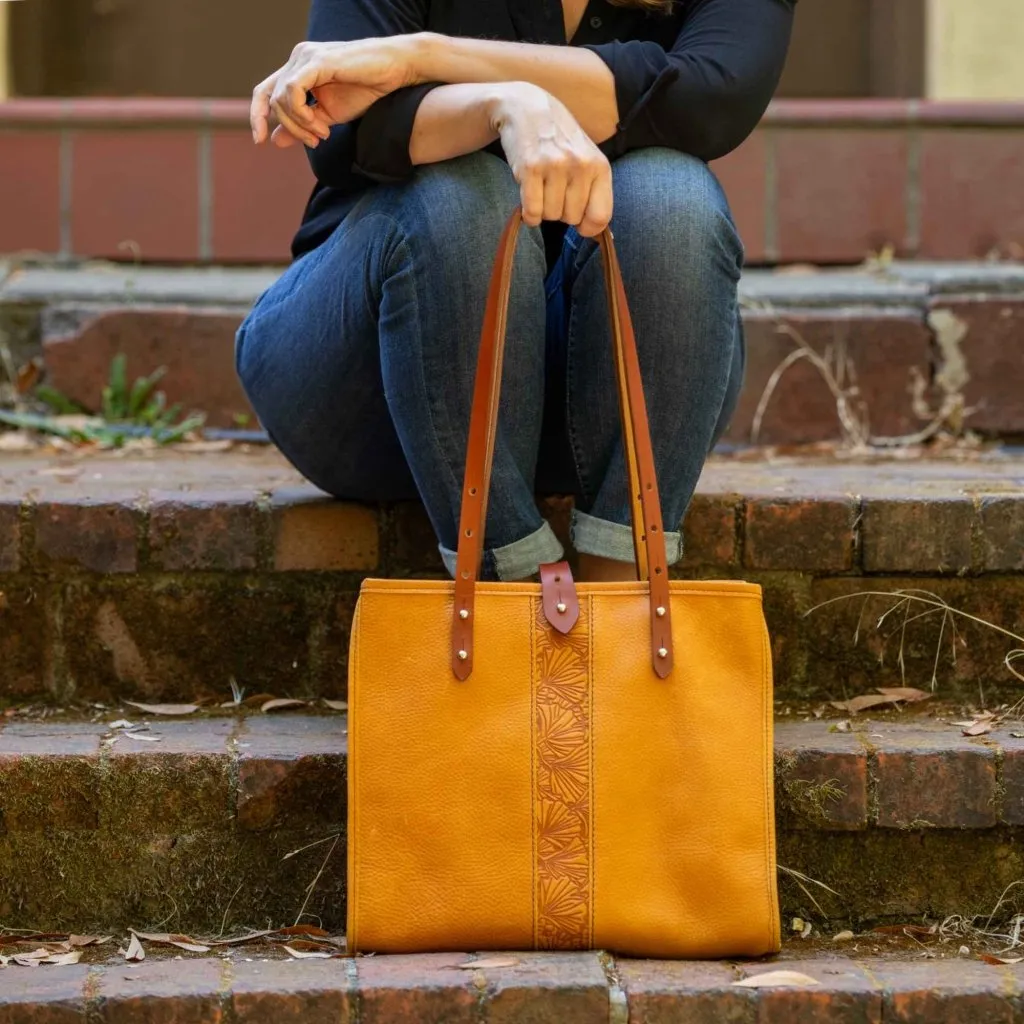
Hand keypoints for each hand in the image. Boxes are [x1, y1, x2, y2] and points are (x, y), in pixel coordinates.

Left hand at [251, 36, 421, 148]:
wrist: (393, 72)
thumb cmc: (365, 89)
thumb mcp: (327, 116)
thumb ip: (301, 126)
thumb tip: (274, 141)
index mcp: (298, 70)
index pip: (264, 91)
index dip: (257, 116)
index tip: (260, 141)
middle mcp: (298, 58)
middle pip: (272, 100)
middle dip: (291, 128)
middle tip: (315, 142)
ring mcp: (305, 57)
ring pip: (281, 98)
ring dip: (299, 125)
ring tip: (323, 134)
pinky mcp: (317, 61)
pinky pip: (292, 91)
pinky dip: (301, 113)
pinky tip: (320, 124)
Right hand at [487, 82, 611, 236]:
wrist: (526, 108)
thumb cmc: (559, 139)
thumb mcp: (587, 158)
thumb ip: (595, 191)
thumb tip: (599, 233)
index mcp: (599, 166)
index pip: (601, 216)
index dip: (587, 226)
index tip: (578, 221)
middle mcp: (580, 165)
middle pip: (571, 219)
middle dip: (561, 211)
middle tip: (554, 189)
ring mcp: (555, 166)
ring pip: (550, 216)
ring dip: (543, 209)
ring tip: (542, 186)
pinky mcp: (530, 169)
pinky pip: (532, 212)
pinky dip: (528, 213)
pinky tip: (529, 195)